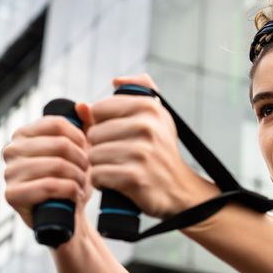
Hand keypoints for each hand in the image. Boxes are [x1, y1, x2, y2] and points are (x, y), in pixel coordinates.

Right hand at [1, 104, 92, 229]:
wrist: (67, 218)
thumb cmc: (72, 180)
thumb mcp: (81, 151)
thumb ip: (85, 125)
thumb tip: (83, 105)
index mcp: (23, 134)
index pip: (57, 124)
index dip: (81, 138)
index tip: (89, 154)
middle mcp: (11, 150)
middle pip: (59, 145)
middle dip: (82, 161)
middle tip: (88, 174)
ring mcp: (8, 172)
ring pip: (56, 165)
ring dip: (78, 177)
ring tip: (82, 185)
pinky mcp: (11, 195)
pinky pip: (48, 186)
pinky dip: (69, 191)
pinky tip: (75, 195)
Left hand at [85, 74, 218, 217]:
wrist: (179, 190)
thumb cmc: (160, 151)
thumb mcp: (157, 116)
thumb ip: (137, 91)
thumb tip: (115, 81)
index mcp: (148, 107)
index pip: (98, 109)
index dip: (102, 124)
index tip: (116, 135)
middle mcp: (146, 126)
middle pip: (93, 133)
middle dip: (100, 148)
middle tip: (118, 156)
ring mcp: (141, 152)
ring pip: (93, 155)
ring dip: (100, 166)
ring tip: (117, 168)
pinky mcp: (135, 177)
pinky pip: (98, 175)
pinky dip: (102, 182)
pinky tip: (115, 182)